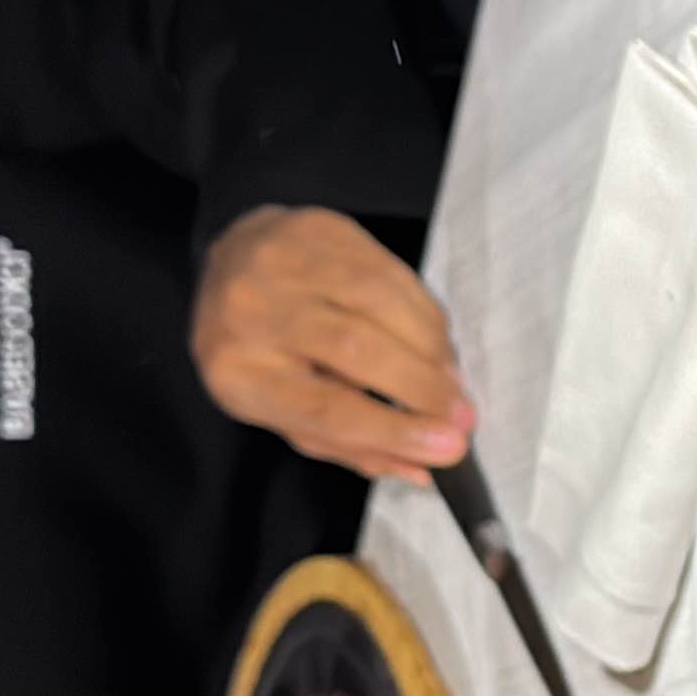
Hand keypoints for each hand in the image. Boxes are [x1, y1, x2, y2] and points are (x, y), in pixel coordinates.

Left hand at [193, 206, 472, 482]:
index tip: (450, 447)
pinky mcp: (321, 227)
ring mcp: (285, 261)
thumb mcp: (288, 411)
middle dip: (421, 387)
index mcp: (237, 371)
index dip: (392, 429)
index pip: (322, 407)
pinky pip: (391, 272)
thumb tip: (424, 467)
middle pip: (354, 349)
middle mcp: (252, 309)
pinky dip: (425, 313)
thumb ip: (352, 444)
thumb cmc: (264, 353)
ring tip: (453, 381)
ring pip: (380, 303)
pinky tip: (437, 340)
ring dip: (431, 349)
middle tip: (464, 417)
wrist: (232, 264)